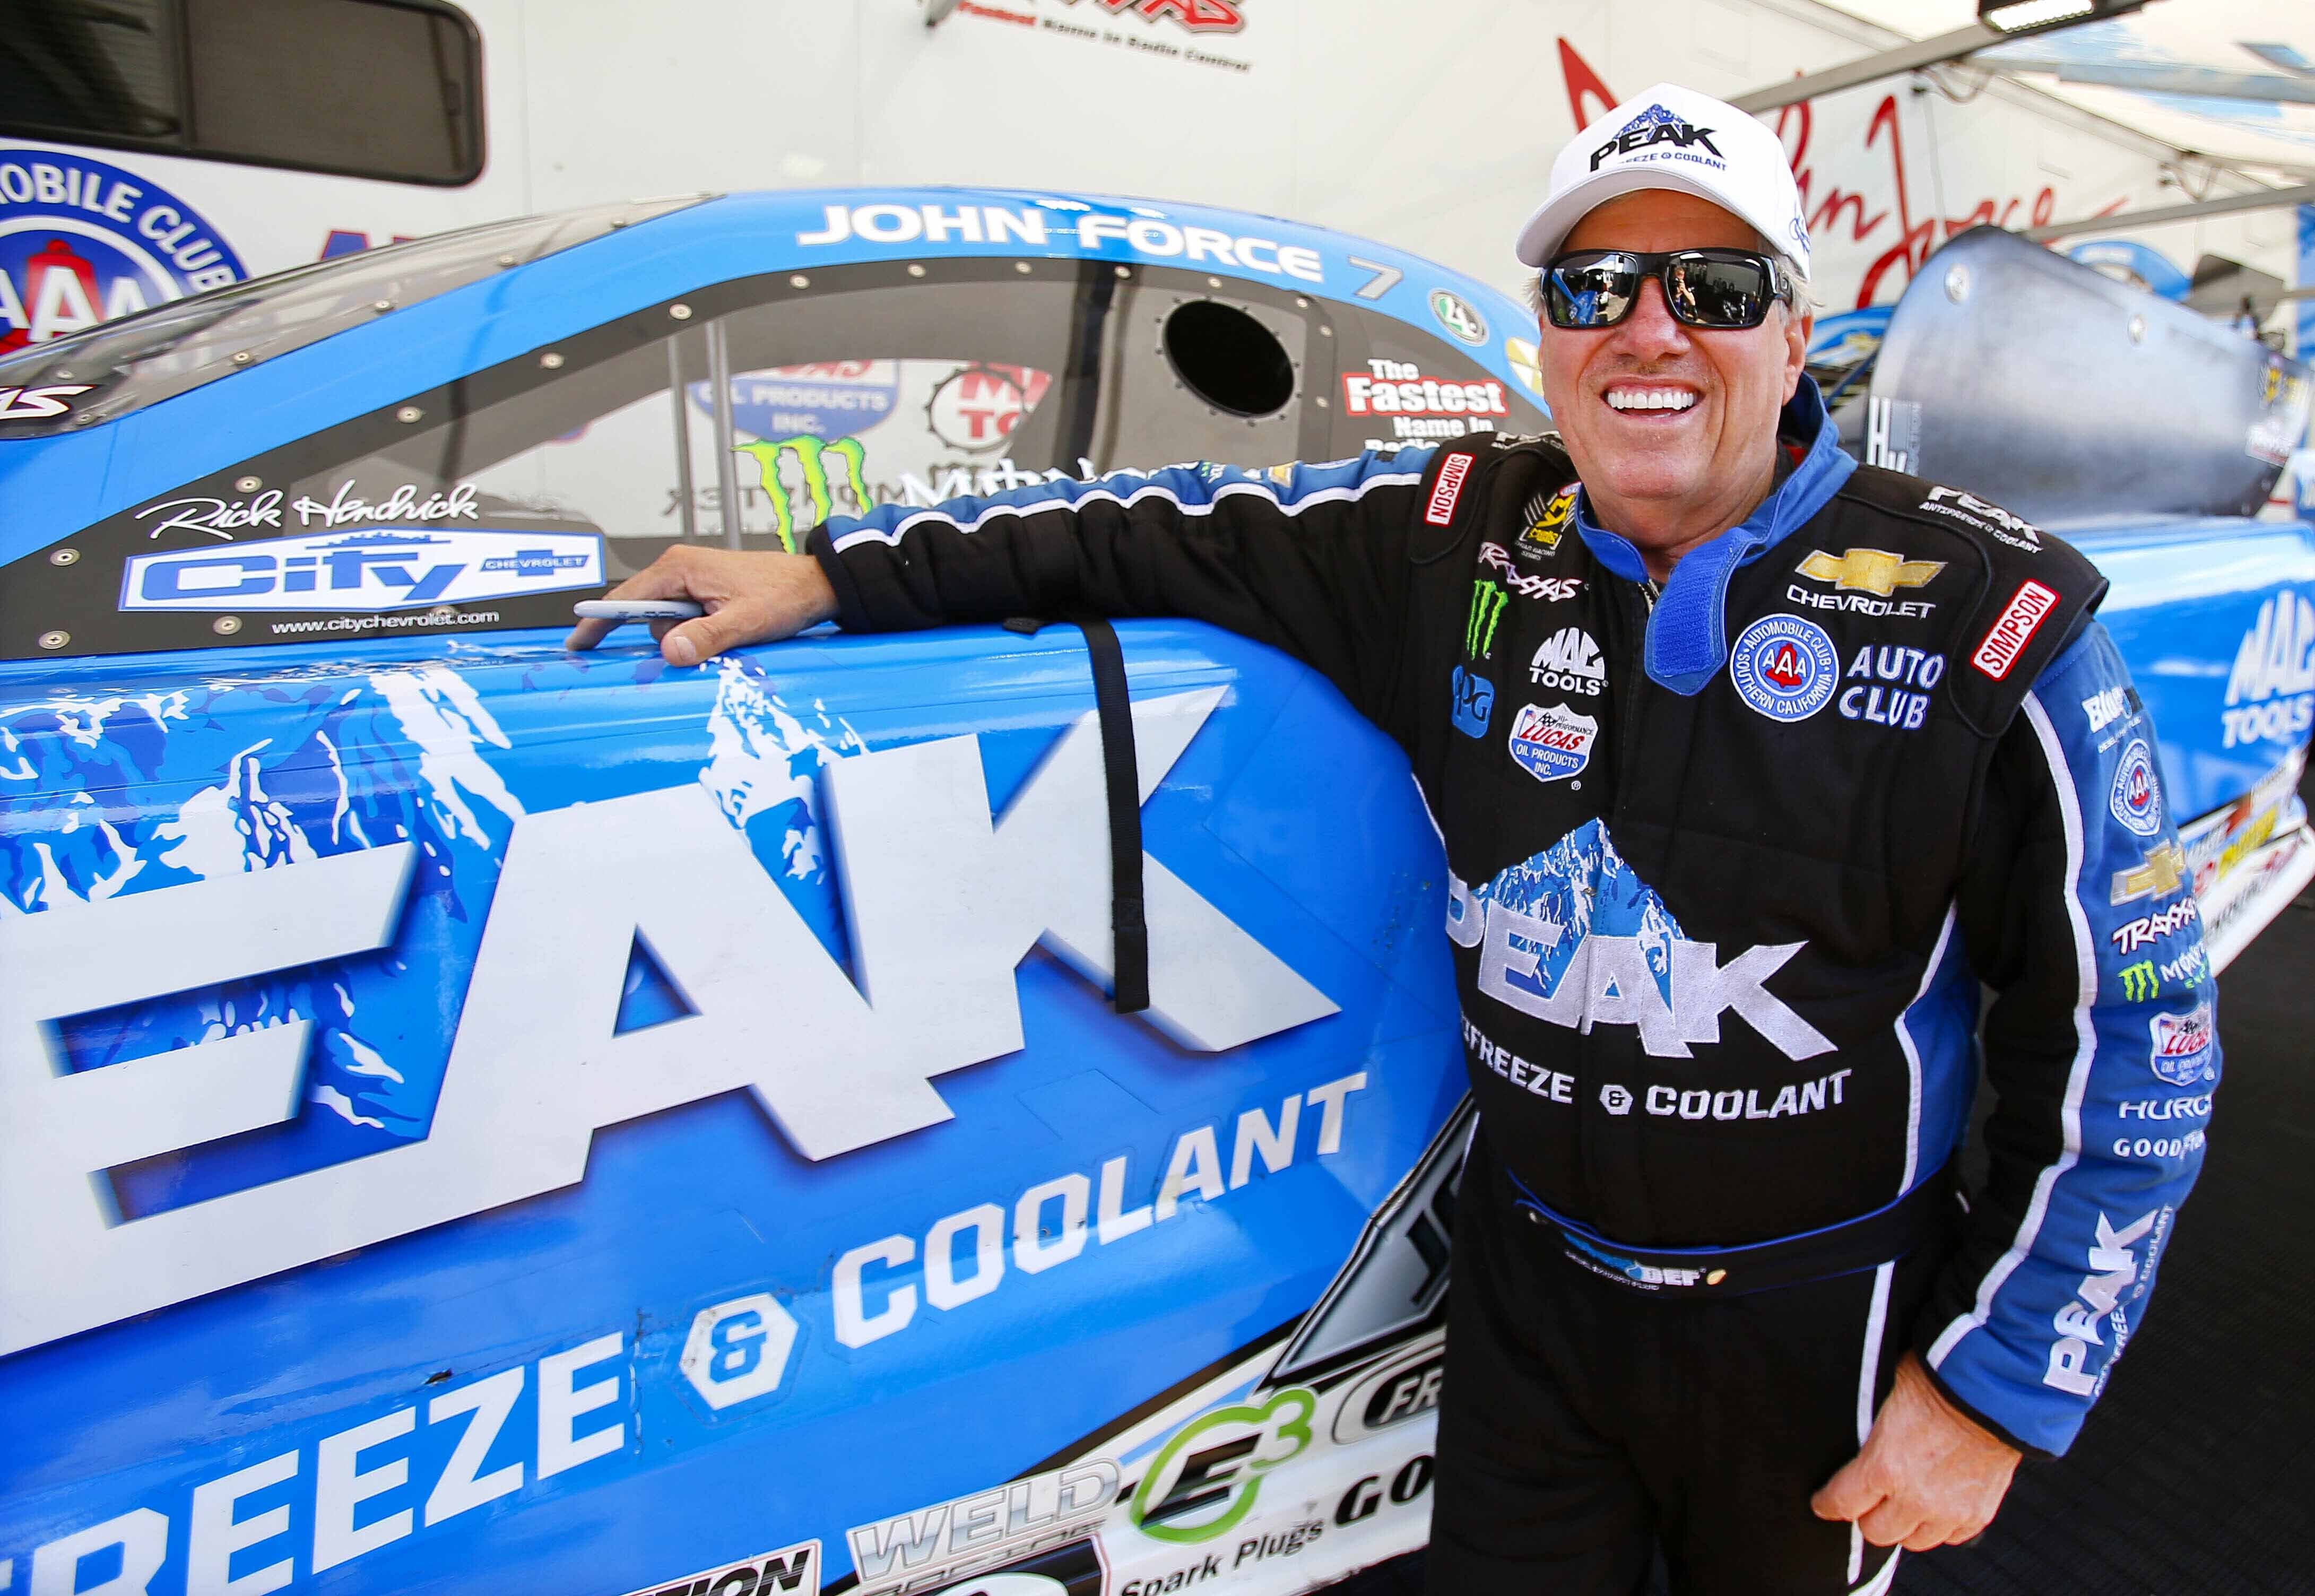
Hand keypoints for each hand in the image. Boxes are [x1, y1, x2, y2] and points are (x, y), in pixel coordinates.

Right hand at [564, 546, 838, 664]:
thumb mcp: (746, 621)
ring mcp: (690, 578)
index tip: (578, 644)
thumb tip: (669, 651)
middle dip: (657, 638)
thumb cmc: (783, 595)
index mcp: (679, 568)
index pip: (624, 598)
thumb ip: (707, 636)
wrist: (814, 584)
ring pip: (664, 620)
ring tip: (722, 636)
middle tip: (688, 648)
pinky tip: (717, 637)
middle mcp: (678, 569)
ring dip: (684, 638)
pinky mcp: (702, 590)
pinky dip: (693, 634)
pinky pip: (681, 618)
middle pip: (642, 612)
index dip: (597, 622)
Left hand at [1811, 1352, 2020, 1551]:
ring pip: (1913, 1541)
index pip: (1841, 1503)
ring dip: (1905, 1525)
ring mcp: (1949, 1510)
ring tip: (1903, 1504)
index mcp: (1883, 1467)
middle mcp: (1915, 1497)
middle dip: (1867, 1516)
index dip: (1827, 1504)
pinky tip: (1936, 1506)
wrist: (1993, 1390)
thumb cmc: (1935, 1380)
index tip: (1822, 1503)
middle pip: (1876, 1532)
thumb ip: (1869, 1426)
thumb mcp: (1886, 1394)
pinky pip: (1950, 1537)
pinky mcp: (1978, 1515)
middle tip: (1868, 1501)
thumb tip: (1855, 1427)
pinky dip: (1940, 1526)